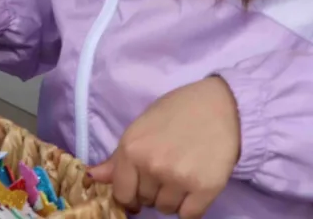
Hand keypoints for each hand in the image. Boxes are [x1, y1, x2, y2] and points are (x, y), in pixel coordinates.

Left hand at [91, 77, 239, 217]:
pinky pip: (189, 215)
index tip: (138, 190)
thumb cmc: (177, 111)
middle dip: (152, 191)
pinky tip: (193, 189)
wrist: (220, 105)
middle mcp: (151, 166)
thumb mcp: (140, 127)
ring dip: (172, 199)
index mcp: (131, 149)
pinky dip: (190, 207)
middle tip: (166, 171)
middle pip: (145, 200)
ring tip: (181, 176)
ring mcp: (178, 178)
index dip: (130, 194)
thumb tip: (92, 178)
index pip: (122, 193)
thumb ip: (118, 157)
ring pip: (166, 209)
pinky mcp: (205, 188)